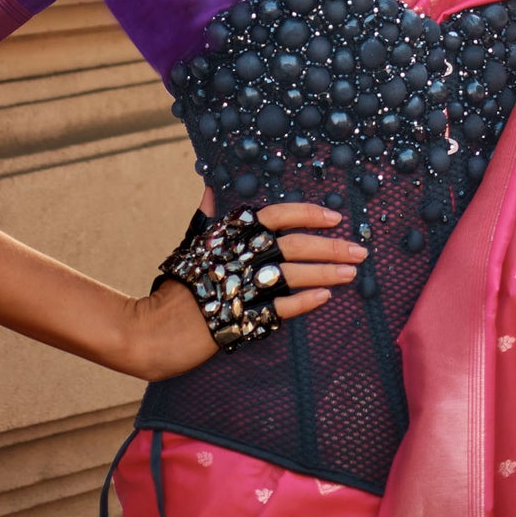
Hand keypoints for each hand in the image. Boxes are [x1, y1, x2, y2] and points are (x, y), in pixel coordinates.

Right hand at [127, 191, 368, 382]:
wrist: (155, 328)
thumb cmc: (176, 284)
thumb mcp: (191, 244)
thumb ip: (206, 218)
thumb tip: (209, 188)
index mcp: (229, 233)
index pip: (277, 215)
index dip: (308, 214)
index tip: (335, 216)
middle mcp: (239, 255)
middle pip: (294, 245)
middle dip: (330, 247)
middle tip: (359, 251)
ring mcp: (242, 286)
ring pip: (293, 275)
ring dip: (326, 273)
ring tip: (352, 274)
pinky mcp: (243, 317)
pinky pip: (282, 308)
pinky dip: (305, 302)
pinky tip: (325, 298)